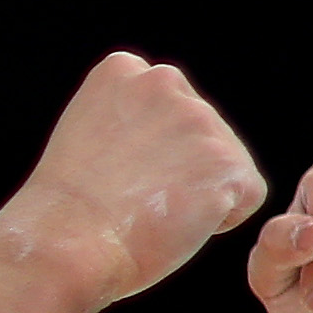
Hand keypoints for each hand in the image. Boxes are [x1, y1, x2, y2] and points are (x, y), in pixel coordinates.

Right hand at [0, 53, 271, 307]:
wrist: (64, 242)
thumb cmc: (67, 209)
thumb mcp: (88, 134)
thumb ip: (131, 119)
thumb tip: (172, 142)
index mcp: (122, 70)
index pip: (169, 109)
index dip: (150, 151)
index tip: (115, 173)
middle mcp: (164, 81)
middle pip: (202, 133)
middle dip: (181, 168)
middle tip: (134, 197)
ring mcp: (200, 119)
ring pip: (226, 165)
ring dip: (200, 193)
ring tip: (152, 211)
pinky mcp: (228, 161)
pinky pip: (247, 196)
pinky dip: (221, 219)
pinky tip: (176, 223)